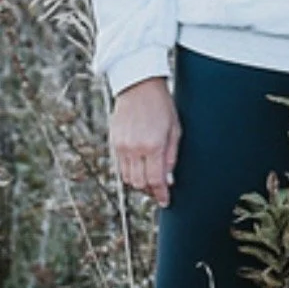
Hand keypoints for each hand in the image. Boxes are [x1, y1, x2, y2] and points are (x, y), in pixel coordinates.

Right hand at [110, 77, 180, 206]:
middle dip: (150, 190)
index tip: (165, 201)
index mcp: (153, 145)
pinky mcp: (113, 143)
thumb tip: (168, 179)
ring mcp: (122, 146)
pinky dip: (130, 172)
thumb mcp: (175, 130)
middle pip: (140, 184)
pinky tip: (139, 167)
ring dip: (139, 183)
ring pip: (128, 178)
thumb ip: (171, 156)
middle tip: (158, 190)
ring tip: (149, 179)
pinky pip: (120, 167)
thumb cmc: (161, 105)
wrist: (139, 86)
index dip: (161, 194)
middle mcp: (135, 148)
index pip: (156, 180)